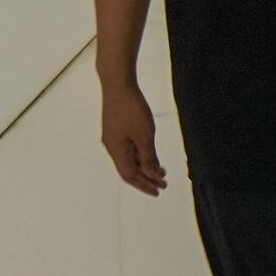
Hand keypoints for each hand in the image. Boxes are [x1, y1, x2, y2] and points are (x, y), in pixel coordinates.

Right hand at [99, 72, 167, 196]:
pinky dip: (140, 155)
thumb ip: (149, 158)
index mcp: (116, 150)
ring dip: (144, 166)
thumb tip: (152, 174)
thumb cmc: (130, 108)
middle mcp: (112, 146)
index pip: (129, 176)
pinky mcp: (116, 127)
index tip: (157, 191)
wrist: (118, 84)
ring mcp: (113, 136)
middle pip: (128, 168)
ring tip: (161, 170)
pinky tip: (150, 153)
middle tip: (163, 183)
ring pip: (129, 158)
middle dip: (146, 178)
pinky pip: (128, 148)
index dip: (144, 185)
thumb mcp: (144, 136)